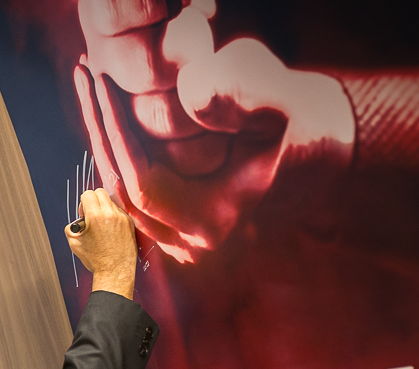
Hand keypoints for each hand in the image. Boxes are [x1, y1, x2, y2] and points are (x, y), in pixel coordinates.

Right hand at [65, 188, 137, 298]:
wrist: (115, 272)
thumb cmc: (95, 260)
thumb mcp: (74, 243)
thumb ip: (72, 227)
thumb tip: (78, 221)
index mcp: (95, 216)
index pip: (88, 194)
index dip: (83, 203)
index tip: (83, 214)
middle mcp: (110, 214)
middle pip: (100, 192)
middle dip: (93, 201)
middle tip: (91, 216)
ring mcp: (122, 218)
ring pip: (110, 202)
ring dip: (104, 209)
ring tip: (101, 226)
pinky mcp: (129, 223)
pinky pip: (119, 212)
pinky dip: (113, 216)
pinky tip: (110, 230)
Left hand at [76, 1, 354, 262]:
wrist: (335, 157)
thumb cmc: (316, 130)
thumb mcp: (290, 102)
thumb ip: (244, 91)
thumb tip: (189, 93)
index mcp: (212, 226)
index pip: (140, 182)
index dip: (114, 128)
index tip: (98, 78)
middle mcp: (190, 246)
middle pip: (120, 190)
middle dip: (99, 126)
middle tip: (83, 71)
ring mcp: (181, 242)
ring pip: (122, 193)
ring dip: (104, 137)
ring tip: (91, 84)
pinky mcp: (179, 228)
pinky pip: (135, 192)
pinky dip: (121, 151)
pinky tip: (110, 110)